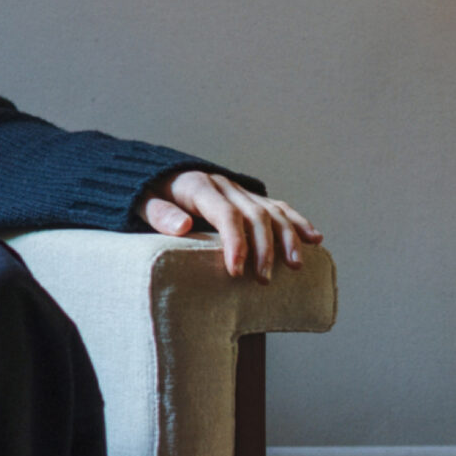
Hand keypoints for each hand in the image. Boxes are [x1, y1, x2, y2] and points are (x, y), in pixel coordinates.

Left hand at [140, 168, 320, 281]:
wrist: (154, 176)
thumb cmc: (146, 195)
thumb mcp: (140, 201)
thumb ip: (158, 213)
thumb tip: (182, 226)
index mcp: (198, 186)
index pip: (225, 214)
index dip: (235, 242)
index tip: (236, 271)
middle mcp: (224, 185)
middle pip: (254, 214)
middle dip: (263, 248)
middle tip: (262, 280)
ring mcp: (239, 190)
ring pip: (272, 210)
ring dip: (288, 238)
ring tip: (295, 266)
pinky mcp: (248, 197)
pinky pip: (278, 207)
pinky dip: (297, 222)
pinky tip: (314, 239)